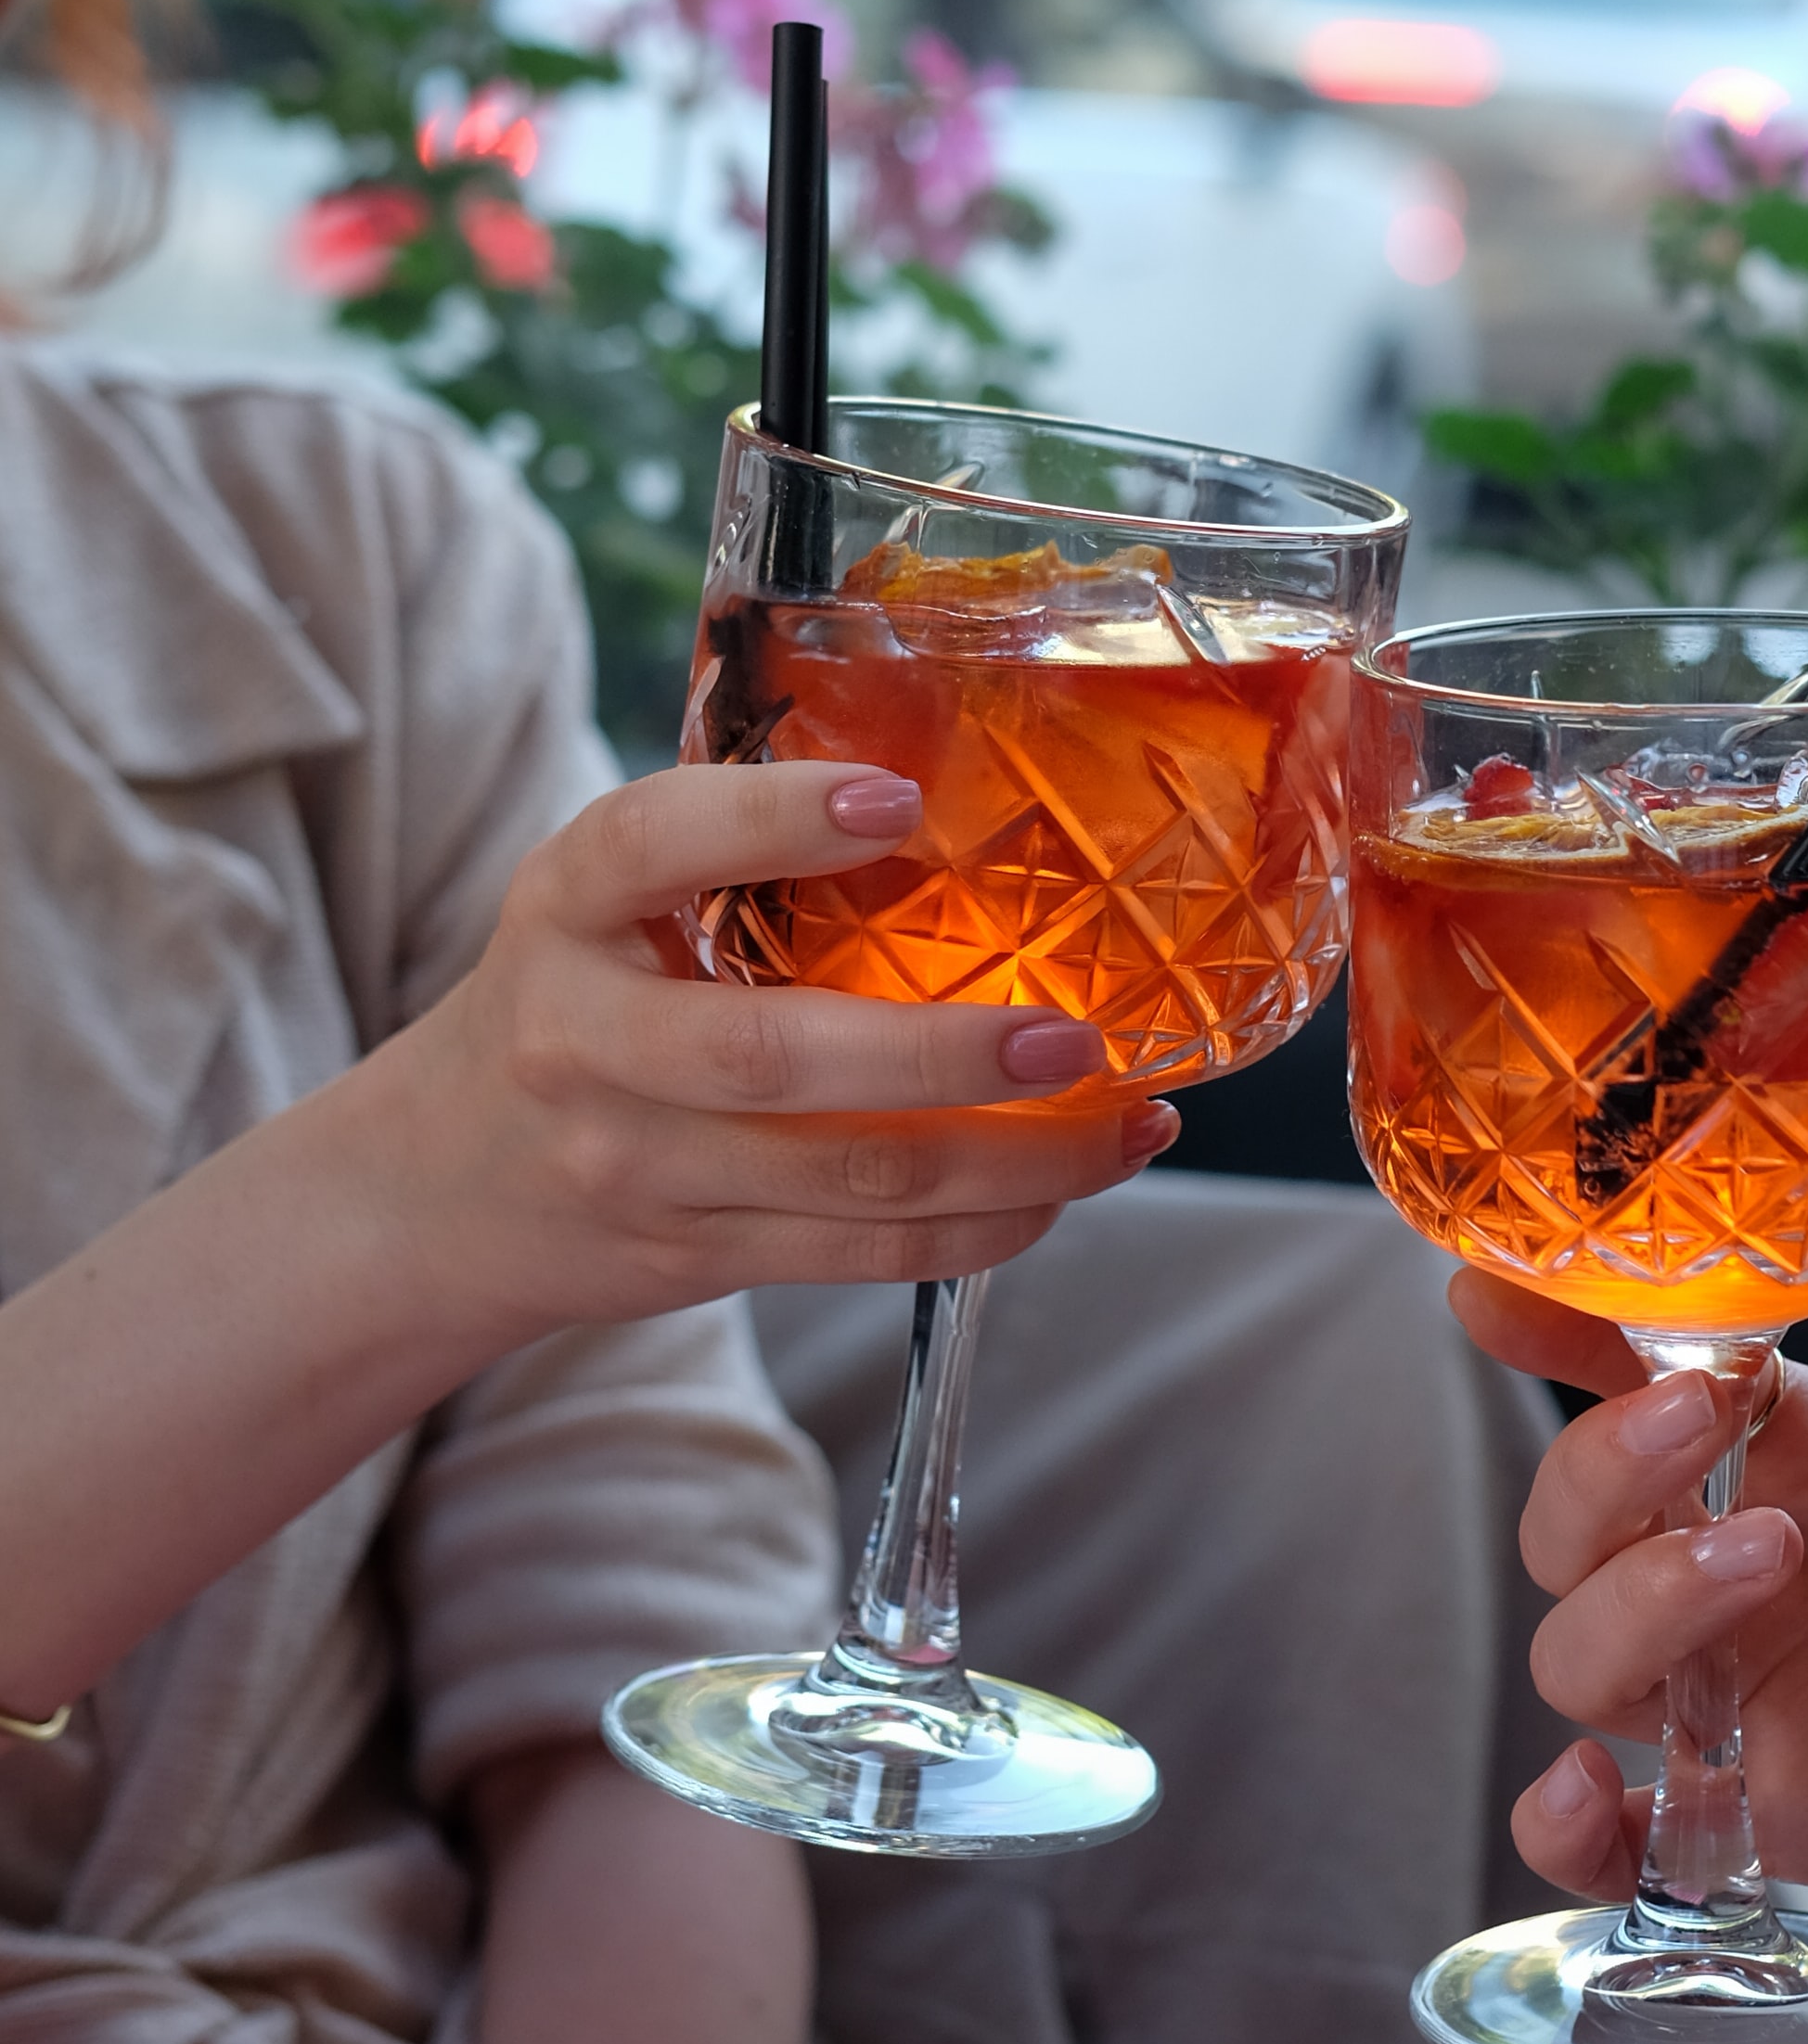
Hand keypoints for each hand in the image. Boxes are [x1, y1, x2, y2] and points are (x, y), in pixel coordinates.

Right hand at [357, 761, 1175, 1354]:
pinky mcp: (694, 1254)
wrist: (443, 1185)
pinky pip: (859, 1255)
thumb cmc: (572, 1000)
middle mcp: (587, 1042)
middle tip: (1074, 1034)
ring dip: (1012, 1160)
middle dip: (943, 1054)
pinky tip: (1063, 1188)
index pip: (651, 843)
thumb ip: (728, 852)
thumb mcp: (599, 900)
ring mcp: (638, 1165)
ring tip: (1127, 1123)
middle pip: (774, 1058)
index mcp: (565, 907)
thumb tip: (957, 788)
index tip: (898, 800)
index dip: (771, 819)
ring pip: (847, 1180)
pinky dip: (980, 1228)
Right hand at [1450, 1077, 1807, 1931]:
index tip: (1488, 1284)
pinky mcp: (1780, 1813)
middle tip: (1704, 1421)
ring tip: (1769, 1563)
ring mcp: (1753, 1692)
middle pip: (1574, 1515)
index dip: (1548, 1329)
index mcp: (1805, 1446)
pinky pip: (1621, 1839)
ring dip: (1633, 1605)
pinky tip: (1592, 1793)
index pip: (1630, 1373)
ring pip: (1584, 1651)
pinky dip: (1571, 1826)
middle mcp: (1749, 1561)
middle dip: (1601, 1461)